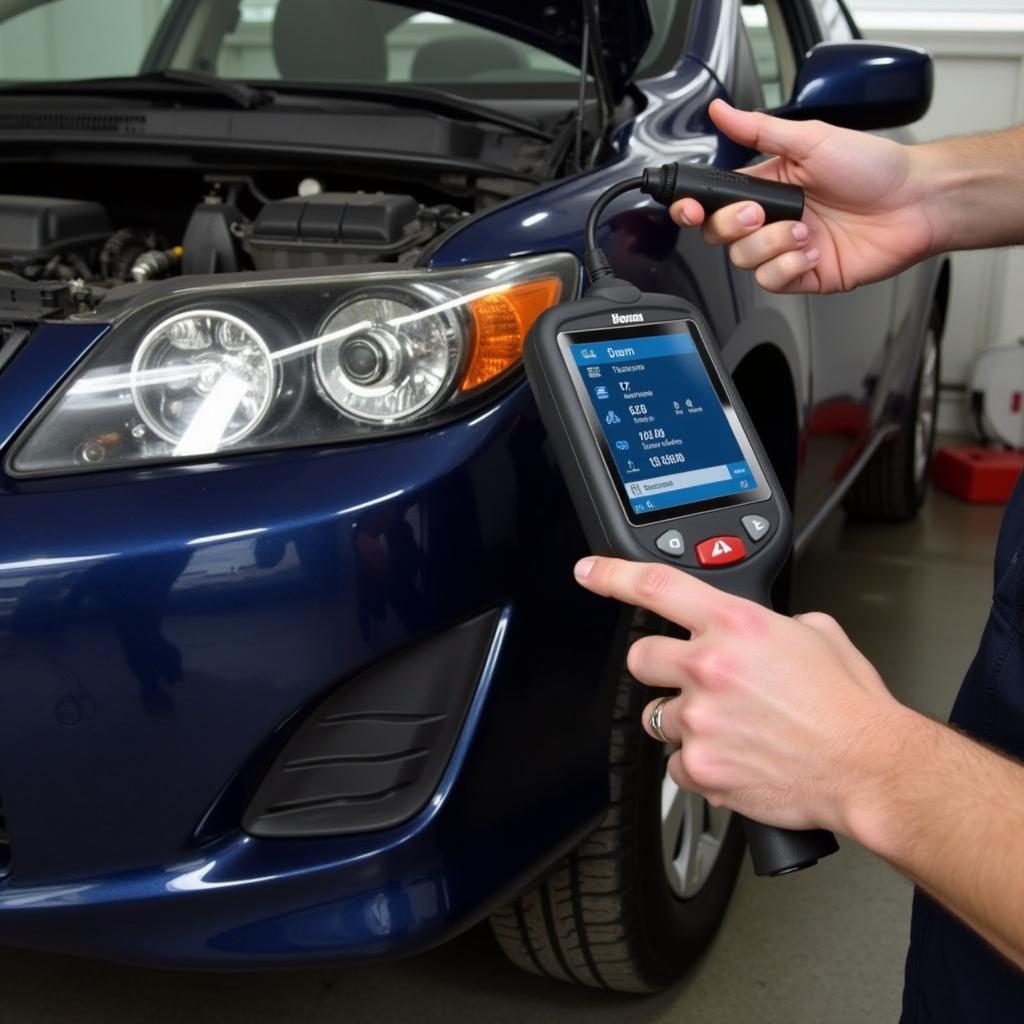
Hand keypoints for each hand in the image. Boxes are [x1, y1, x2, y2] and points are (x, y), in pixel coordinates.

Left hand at [574, 556, 912, 834]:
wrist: (869, 767)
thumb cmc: (849, 705)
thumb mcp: (814, 634)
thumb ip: (766, 624)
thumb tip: (751, 632)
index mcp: (735, 626)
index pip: (655, 586)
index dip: (611, 576)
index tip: (589, 572)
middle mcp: (709, 668)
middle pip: (641, 658)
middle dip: (661, 667)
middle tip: (695, 680)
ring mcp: (700, 721)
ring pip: (657, 715)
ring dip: (684, 719)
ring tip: (731, 726)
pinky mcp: (701, 768)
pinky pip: (675, 764)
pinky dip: (699, 763)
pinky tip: (736, 758)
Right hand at [672, 99, 941, 293]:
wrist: (915, 202)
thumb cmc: (874, 167)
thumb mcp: (811, 139)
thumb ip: (758, 130)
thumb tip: (721, 111)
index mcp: (768, 185)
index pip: (714, 202)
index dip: (693, 209)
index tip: (690, 208)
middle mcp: (773, 219)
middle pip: (720, 235)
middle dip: (734, 225)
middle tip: (761, 212)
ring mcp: (786, 249)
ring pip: (744, 260)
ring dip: (770, 245)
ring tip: (804, 229)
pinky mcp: (804, 275)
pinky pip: (772, 281)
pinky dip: (788, 266)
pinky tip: (813, 250)